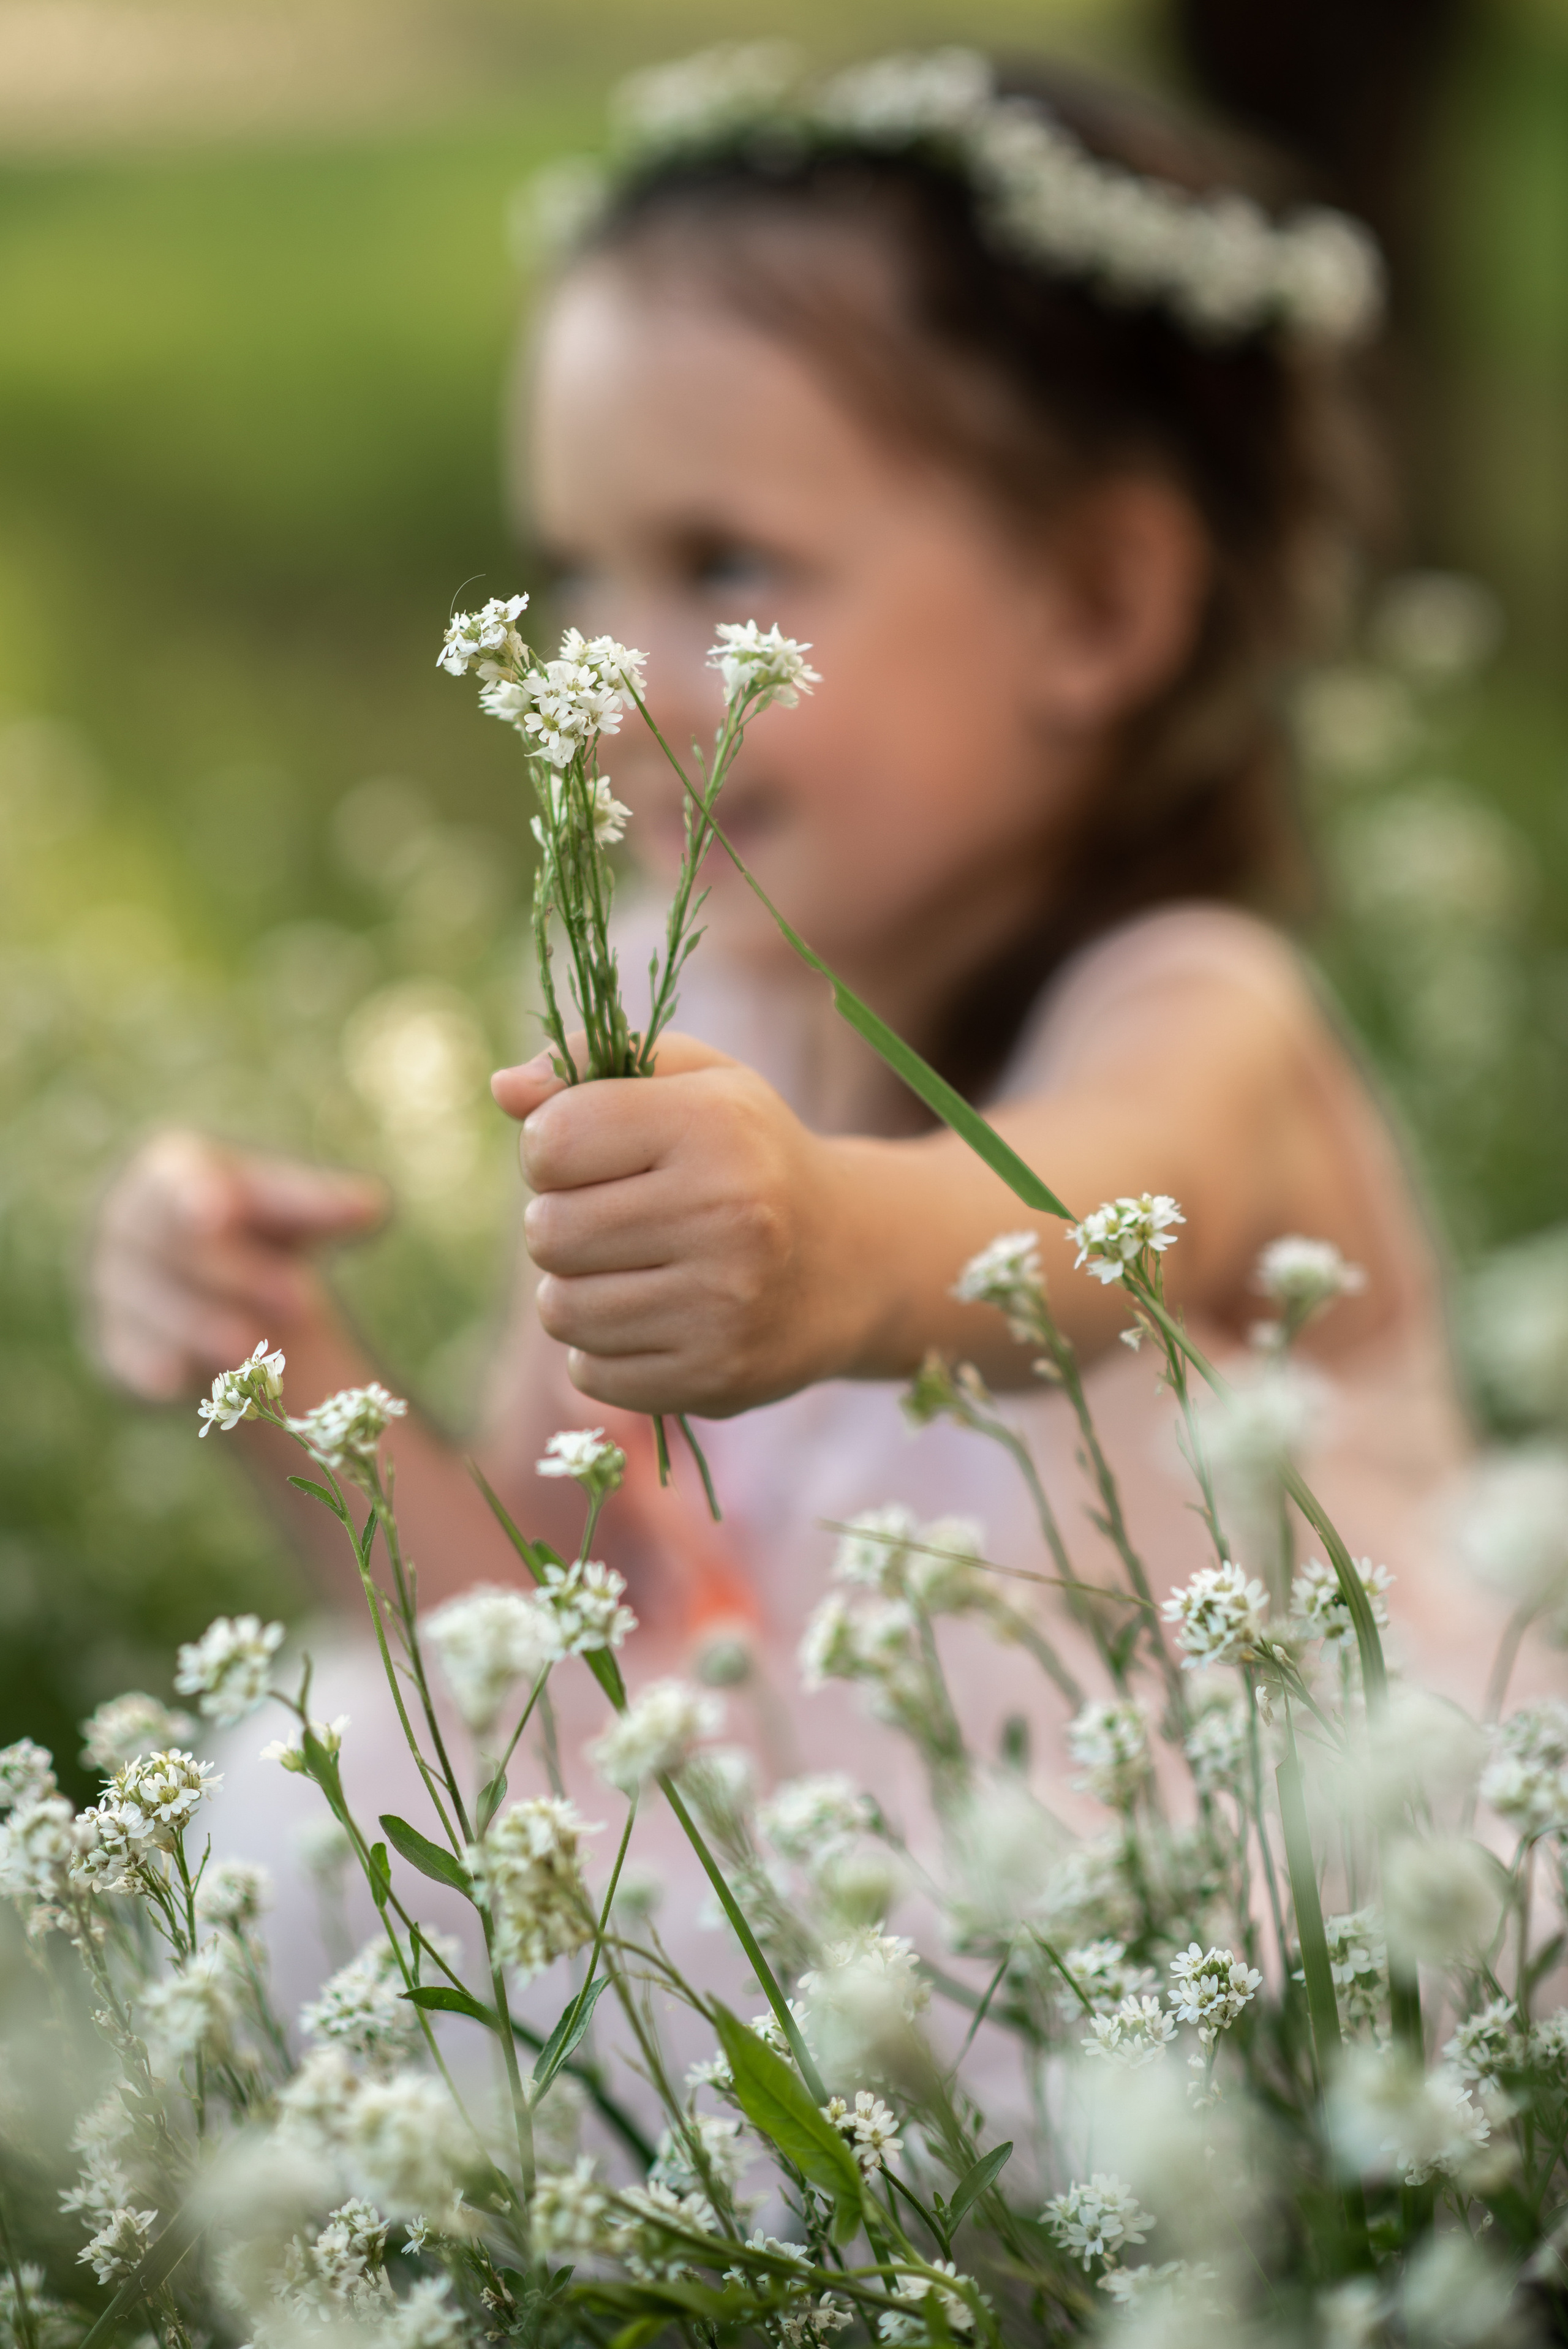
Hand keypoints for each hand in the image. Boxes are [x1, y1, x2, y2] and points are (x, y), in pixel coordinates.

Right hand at [90, 1131, 385, 1400]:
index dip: (199, 1195)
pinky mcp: (112, 1342)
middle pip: (172, 1246)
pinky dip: (149, 1366)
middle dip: (234, 1274)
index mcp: (171, 1170)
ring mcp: (111, 1284)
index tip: (219, 1211)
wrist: (222, 1289)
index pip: (180, 1180)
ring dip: (200, 1326)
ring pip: (148, 1304)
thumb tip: (375, 1207)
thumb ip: (324, 1206)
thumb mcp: (295, 1213)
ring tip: (253, 1352)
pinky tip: (172, 1385)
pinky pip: (123, 1353)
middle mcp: (127, 1221)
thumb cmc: (262, 1230)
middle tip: (302, 1303)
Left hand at [492, 1035, 868, 1416]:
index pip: (552, 1142)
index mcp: (713, 1125)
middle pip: (547, 1232)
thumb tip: (503, 1089)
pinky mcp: (715, 1377)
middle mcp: (727, 1214)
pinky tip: (655, 1317)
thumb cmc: (748, 1154)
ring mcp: (724, 1305)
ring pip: (560, 1309)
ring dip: (576, 1290)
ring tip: (632, 1268)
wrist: (853, 1258)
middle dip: (560, 1223)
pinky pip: (590, 1372)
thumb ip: (591, 1063)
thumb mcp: (694, 1080)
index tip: (592, 1154)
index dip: (550, 1148)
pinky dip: (604, 1349)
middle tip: (613, 1218)